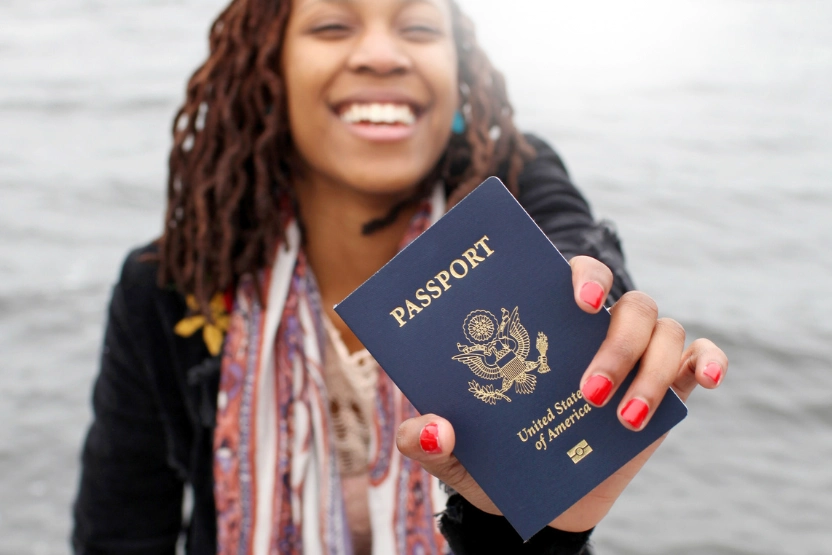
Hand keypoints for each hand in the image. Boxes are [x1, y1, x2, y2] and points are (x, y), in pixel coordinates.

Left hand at [395, 255, 727, 532]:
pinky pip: (699, 357)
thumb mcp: (457, 455)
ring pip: (666, 329)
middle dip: (616, 342)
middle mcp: (595, 333)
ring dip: (652, 372)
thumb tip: (426, 427)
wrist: (539, 502)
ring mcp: (636, 358)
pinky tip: (707, 381)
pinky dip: (709, 360)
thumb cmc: (498, 461)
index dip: (582, 275)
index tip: (576, 299)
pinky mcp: (669, 389)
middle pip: (628, 303)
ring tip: (619, 419)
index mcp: (547, 329)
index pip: (573, 276)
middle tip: (587, 389)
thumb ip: (429, 441)